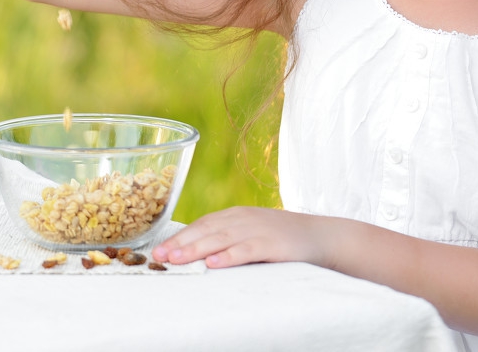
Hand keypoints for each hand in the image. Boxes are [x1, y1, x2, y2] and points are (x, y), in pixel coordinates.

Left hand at [151, 206, 326, 269]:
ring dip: (197, 249)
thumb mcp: (250, 232)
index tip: (158, 250)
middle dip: (181, 243)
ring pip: (221, 239)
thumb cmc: (280, 238)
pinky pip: (247, 250)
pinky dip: (229, 256)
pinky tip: (214, 263)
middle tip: (159, 256)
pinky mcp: (272, 244)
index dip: (180, 236)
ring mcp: (257, 229)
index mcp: (235, 215)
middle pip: (206, 230)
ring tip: (177, 259)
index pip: (202, 224)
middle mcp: (242, 219)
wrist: (319, 235)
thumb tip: (196, 253)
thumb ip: (227, 238)